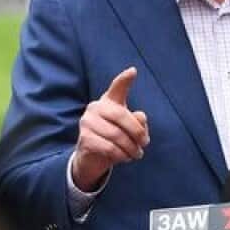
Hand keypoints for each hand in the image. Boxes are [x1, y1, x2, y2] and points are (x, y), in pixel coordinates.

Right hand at [72, 67, 149, 191]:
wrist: (92, 159)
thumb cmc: (114, 139)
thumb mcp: (129, 130)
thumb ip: (137, 123)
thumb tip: (140, 117)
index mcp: (108, 101)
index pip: (117, 88)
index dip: (124, 80)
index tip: (133, 71)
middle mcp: (95, 107)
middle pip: (121, 116)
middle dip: (137, 132)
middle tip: (145, 144)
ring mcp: (87, 122)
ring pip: (116, 135)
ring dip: (131, 148)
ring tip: (136, 154)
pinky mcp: (84, 139)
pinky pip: (109, 148)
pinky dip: (121, 155)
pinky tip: (124, 157)